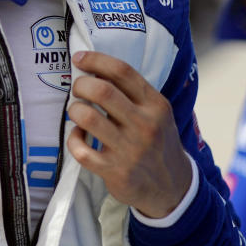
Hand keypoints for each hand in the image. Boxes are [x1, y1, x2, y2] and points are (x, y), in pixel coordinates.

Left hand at [67, 50, 191, 218]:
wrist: (172, 187)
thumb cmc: (156, 141)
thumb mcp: (156, 113)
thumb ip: (131, 93)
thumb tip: (93, 70)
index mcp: (155, 105)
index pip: (122, 71)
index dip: (95, 60)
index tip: (79, 58)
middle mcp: (145, 125)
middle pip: (101, 90)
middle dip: (80, 85)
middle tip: (78, 90)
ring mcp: (130, 150)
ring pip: (87, 118)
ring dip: (75, 110)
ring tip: (77, 113)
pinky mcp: (116, 172)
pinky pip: (81, 150)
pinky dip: (73, 140)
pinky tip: (78, 137)